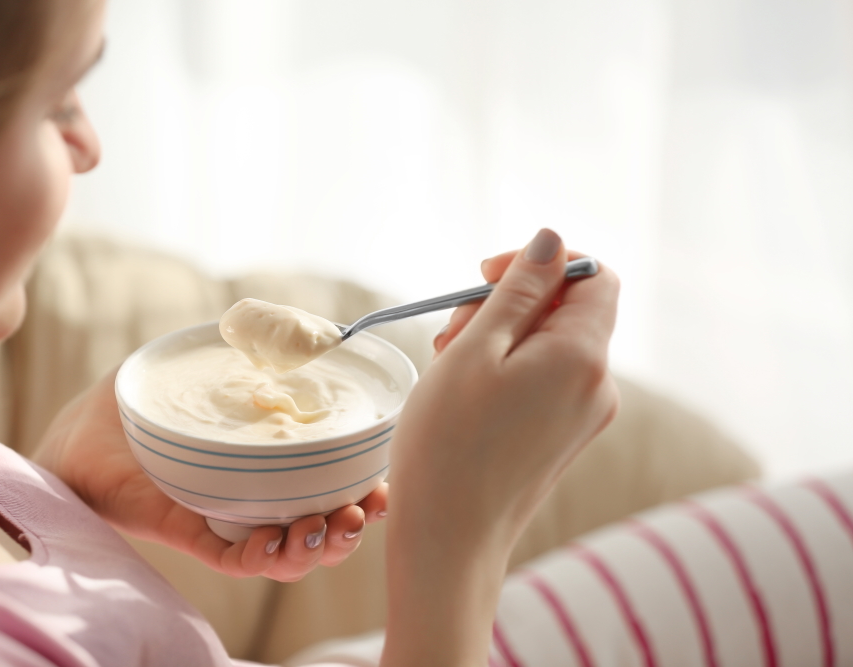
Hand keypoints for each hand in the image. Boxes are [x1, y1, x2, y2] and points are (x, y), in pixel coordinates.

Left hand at [33, 371, 387, 580]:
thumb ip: (252, 349)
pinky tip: (280, 542)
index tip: (385, 481)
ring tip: (331, 525)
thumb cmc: (143, 403)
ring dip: (319, 547)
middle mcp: (254, 502)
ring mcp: (223, 522)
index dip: (364, 491)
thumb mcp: (205, 368)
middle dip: (354, 526)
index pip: (328, 488)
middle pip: (319, 529)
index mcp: (267, 469)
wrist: (78, 433)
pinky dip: (264, 557)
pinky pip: (233, 561)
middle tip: (367, 508)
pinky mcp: (188, 534)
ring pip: (286, 554)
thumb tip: (309, 328)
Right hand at [398, 229, 619, 545]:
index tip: (486, 275)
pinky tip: (464, 393)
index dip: (543, 262)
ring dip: (498, 338)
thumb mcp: (476, 350)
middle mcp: (598, 386)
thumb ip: (520, 290)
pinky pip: (545, 381)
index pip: (594, 276)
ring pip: (548, 345)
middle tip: (450, 333)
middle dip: (507, 304)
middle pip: (566, 310)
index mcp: (583, 356)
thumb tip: (553, 240)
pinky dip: (506, 371)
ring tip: (448, 367)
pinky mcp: (564, 438)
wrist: (449, 540)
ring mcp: (584, 416)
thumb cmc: (448, 443)